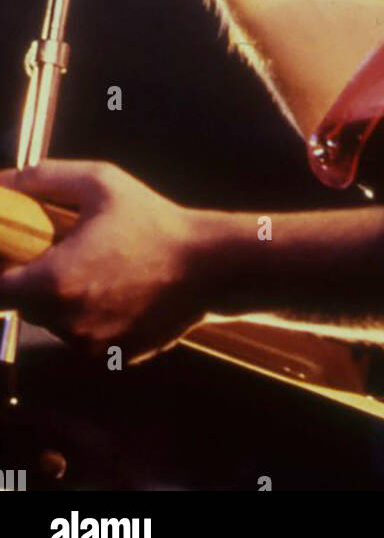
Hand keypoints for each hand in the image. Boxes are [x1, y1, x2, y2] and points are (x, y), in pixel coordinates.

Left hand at [0, 160, 205, 363]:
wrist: (209, 266)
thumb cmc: (152, 220)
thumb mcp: (100, 183)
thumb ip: (42, 179)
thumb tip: (1, 182)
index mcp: (54, 281)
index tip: (12, 252)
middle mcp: (65, 321)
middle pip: (22, 306)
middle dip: (33, 281)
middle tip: (62, 252)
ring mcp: (88, 345)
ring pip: (55, 322)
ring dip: (63, 299)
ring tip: (101, 268)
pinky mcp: (111, 357)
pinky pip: (85, 337)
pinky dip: (92, 316)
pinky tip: (121, 291)